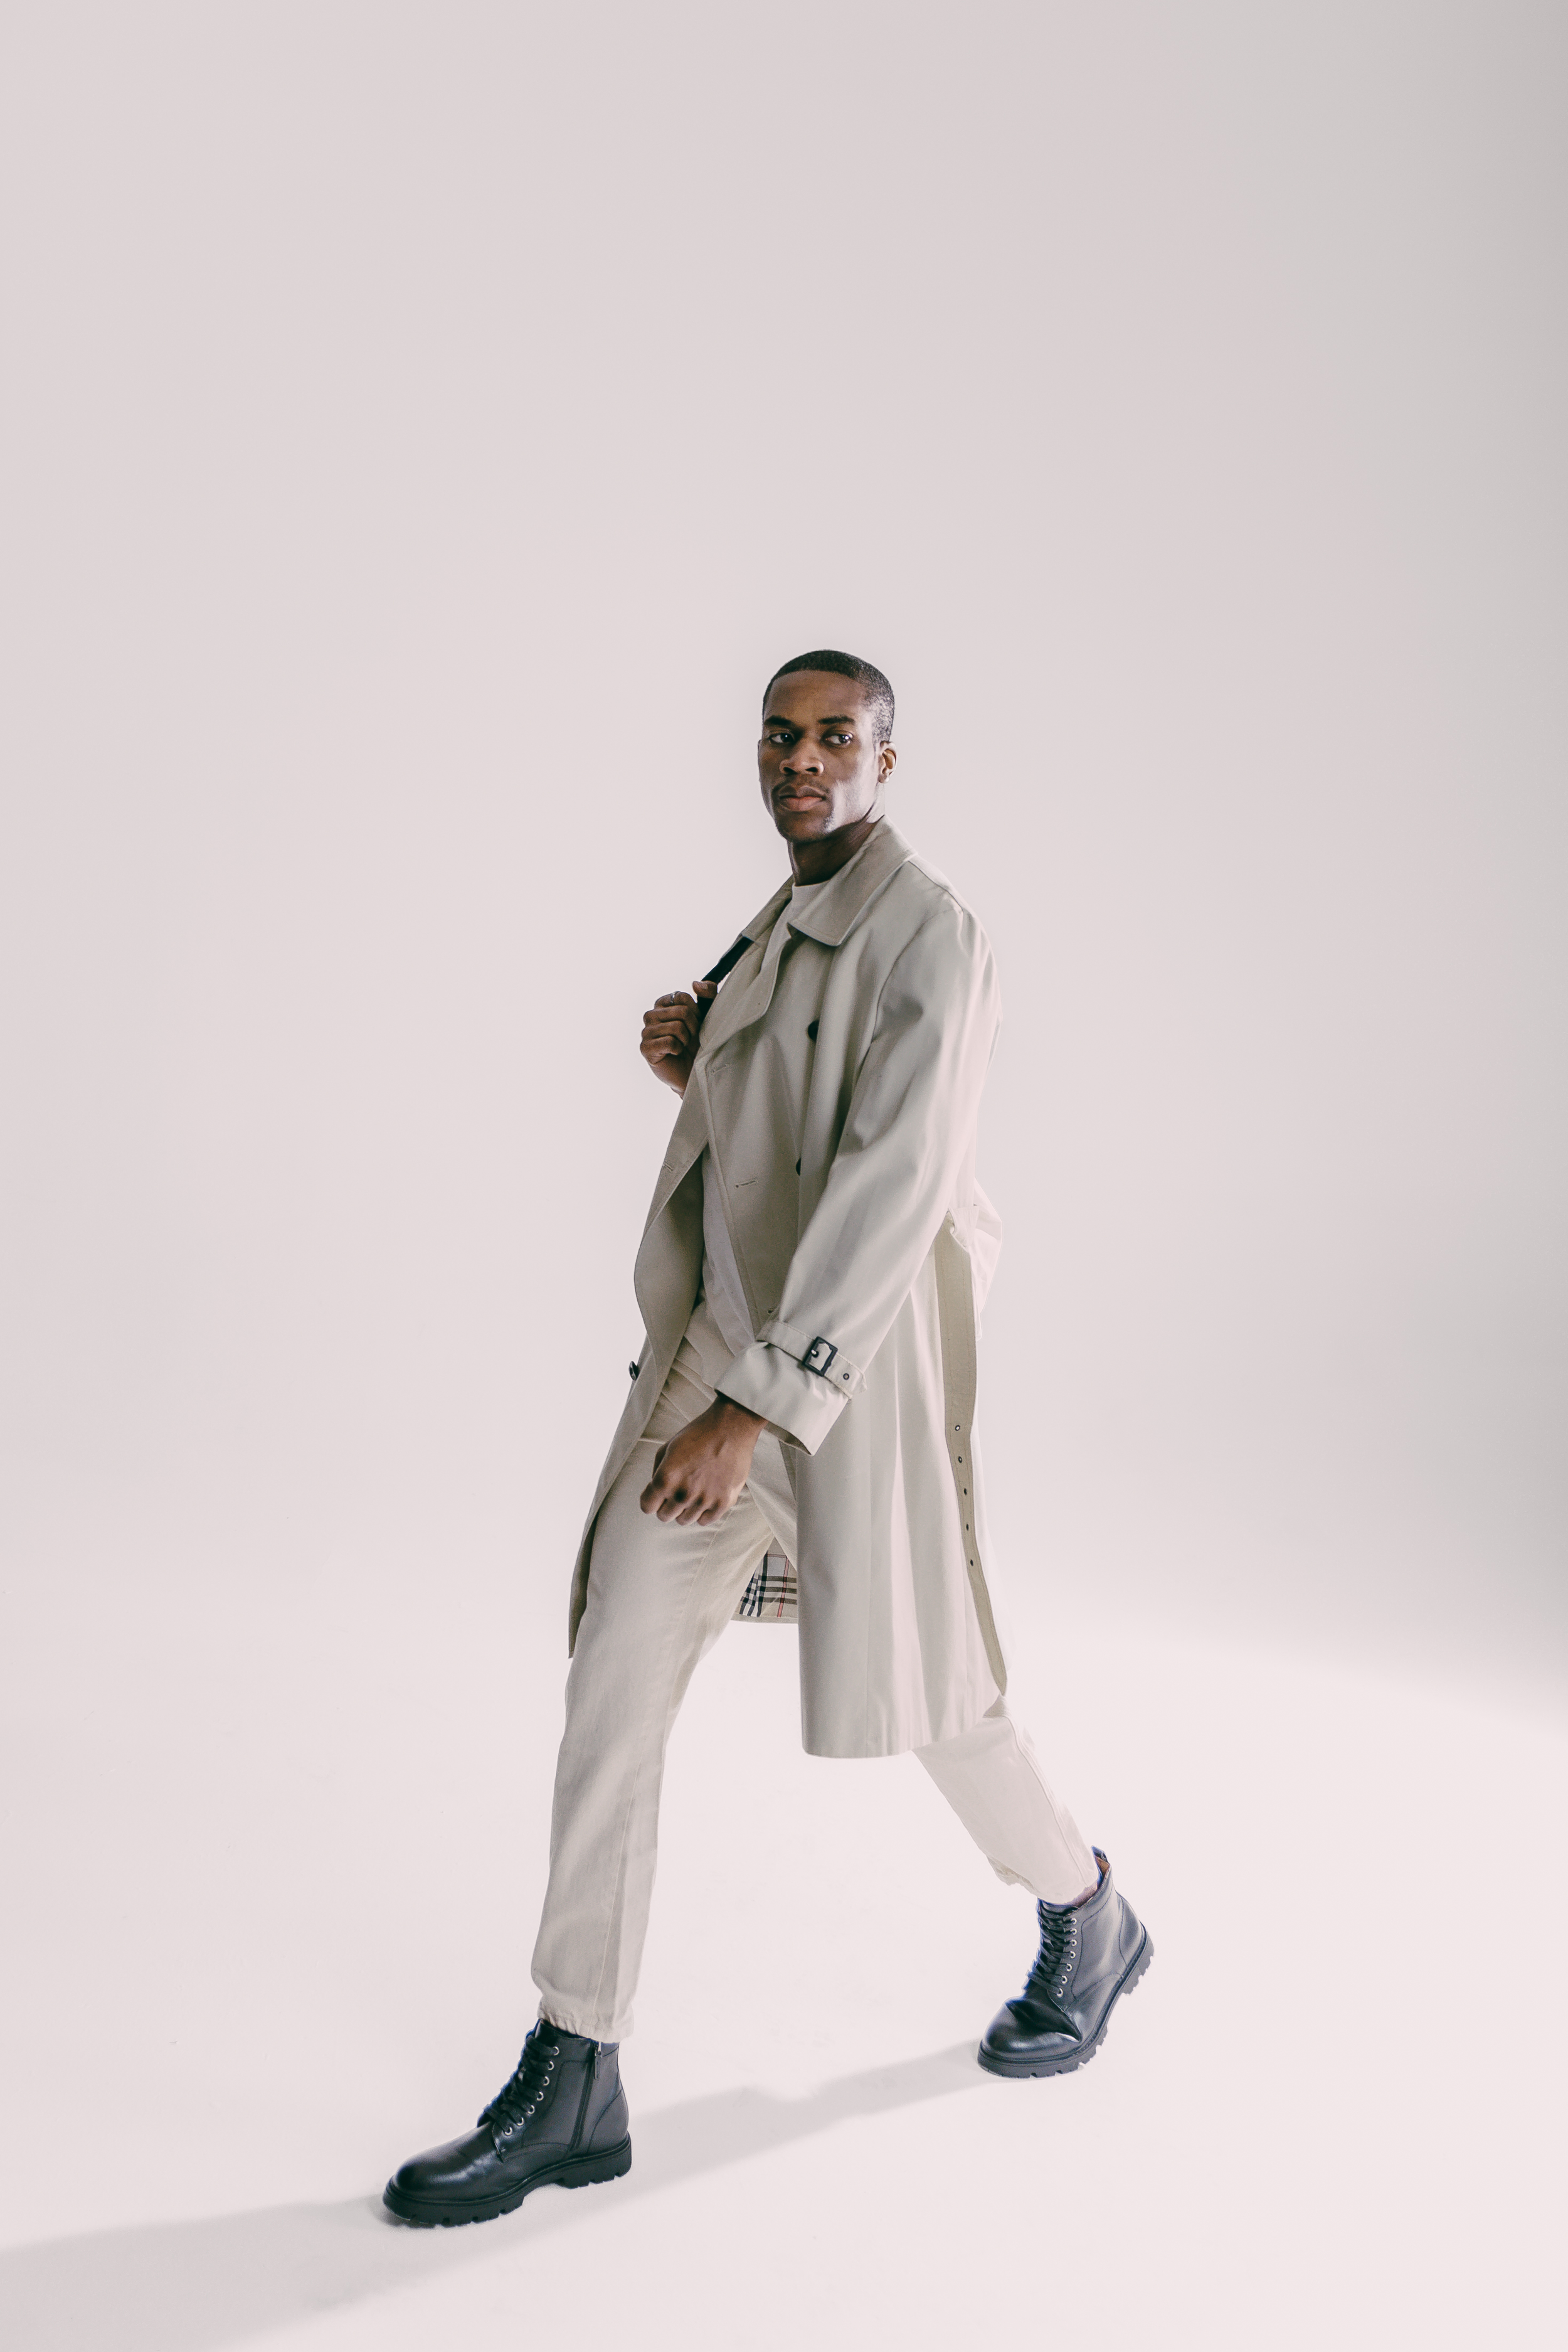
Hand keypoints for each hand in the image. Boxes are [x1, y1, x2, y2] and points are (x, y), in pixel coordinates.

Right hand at [639, 981, 716, 1094]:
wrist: (694, 1071)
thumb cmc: (699, 1042)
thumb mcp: (708, 1015)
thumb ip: (708, 994)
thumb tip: (695, 983)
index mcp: (663, 1004)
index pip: (682, 997)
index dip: (696, 1012)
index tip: (696, 1024)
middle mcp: (651, 1015)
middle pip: (681, 1011)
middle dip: (693, 1027)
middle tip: (690, 1039)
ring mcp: (646, 1031)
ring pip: (676, 1027)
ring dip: (686, 1040)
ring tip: (682, 1046)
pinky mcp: (645, 1048)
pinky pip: (668, 1042)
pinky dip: (677, 1049)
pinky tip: (674, 1053)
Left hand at [640, 1398, 765, 1524]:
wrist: (731, 1428)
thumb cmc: (699, 1434)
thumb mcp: (667, 1448)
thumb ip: (657, 1473)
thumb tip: (655, 1491)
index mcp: (665, 1479)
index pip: (647, 1507)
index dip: (650, 1499)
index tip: (656, 1494)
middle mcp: (683, 1494)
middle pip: (665, 1516)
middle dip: (666, 1504)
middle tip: (676, 1490)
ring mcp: (704, 1501)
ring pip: (684, 1520)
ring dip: (685, 1508)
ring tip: (693, 1491)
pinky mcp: (723, 1503)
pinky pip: (705, 1520)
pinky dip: (702, 1512)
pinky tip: (704, 1498)